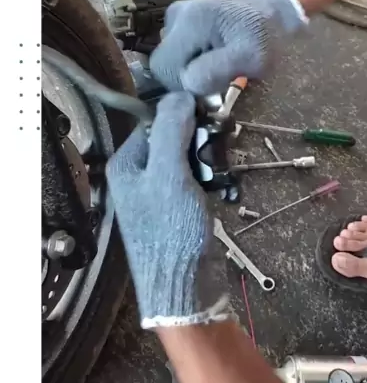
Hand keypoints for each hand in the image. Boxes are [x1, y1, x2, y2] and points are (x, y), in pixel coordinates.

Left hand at [105, 92, 229, 327]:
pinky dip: (212, 178)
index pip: (154, 121)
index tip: (209, 113)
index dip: (182, 114)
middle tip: (218, 144)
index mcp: (127, 165)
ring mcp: (160, 192)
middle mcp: (139, 175)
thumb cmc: (171, 231)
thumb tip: (180, 95)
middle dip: (199, 139)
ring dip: (209, 159)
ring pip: (189, 157)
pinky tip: (222, 185)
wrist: (185, 287)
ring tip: (220, 170)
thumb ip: (172, 131)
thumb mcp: (170, 175)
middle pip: (174, 137)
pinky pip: (198, 178)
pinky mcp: (180, 207)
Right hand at [150, 0, 306, 94]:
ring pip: (170, 59)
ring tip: (219, 60)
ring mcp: (175, 16)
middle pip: (163, 64)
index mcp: (189, 22)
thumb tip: (188, 81)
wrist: (270, 8)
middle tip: (218, 73)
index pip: (163, 69)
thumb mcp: (253, 57)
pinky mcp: (180, 20)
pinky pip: (177, 50)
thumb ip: (218, 70)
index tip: (212, 81)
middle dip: (187, 76)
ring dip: (191, 67)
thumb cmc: (265, 34)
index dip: (184, 83)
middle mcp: (175, 16)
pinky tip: (213, 52)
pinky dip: (192, 57)